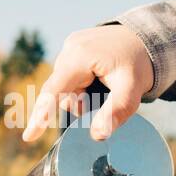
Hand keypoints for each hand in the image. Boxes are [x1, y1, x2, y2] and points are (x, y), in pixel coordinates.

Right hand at [21, 24, 152, 142]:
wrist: (146, 38)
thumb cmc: (139, 63)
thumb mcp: (132, 90)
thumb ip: (115, 112)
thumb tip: (98, 135)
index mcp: (79, 57)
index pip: (54, 91)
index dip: (42, 114)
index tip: (29, 136)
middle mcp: (69, 49)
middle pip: (62, 92)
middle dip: (82, 103)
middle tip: (106, 96)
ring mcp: (70, 47)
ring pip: (66, 87)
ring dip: (83, 96)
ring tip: (106, 87)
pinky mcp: (73, 48)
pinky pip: (71, 77)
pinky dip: (83, 86)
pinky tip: (99, 80)